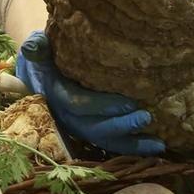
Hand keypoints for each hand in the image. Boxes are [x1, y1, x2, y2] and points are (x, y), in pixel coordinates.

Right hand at [15, 32, 164, 156]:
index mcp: (55, 96)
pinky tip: (156, 149)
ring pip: (105, 140)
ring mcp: (80, 127)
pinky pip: (112, 143)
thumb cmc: (45, 58)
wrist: (39, 74)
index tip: (129, 101)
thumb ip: (37, 48)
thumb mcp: (38, 49)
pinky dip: (133, 147)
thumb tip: (35, 45)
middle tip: (146, 117)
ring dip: (132, 143)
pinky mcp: (92, 130)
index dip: (102, 105)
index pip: (78, 104)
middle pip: (94, 128)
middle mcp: (67, 117)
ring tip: (158, 144)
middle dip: (121, 126)